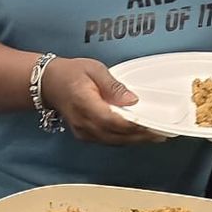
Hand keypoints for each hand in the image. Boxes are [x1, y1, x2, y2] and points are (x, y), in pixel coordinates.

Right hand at [39, 57, 168, 145]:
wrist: (49, 83)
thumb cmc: (72, 72)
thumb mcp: (94, 69)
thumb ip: (113, 85)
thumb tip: (132, 100)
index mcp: (84, 104)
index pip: (112, 121)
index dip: (134, 126)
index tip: (153, 126)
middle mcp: (83, 123)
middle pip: (116, 136)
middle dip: (140, 136)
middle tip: (162, 134)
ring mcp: (83, 132)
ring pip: (113, 141)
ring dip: (135, 140)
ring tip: (156, 136)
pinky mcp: (85, 135)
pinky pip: (108, 141)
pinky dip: (125, 139)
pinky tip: (138, 135)